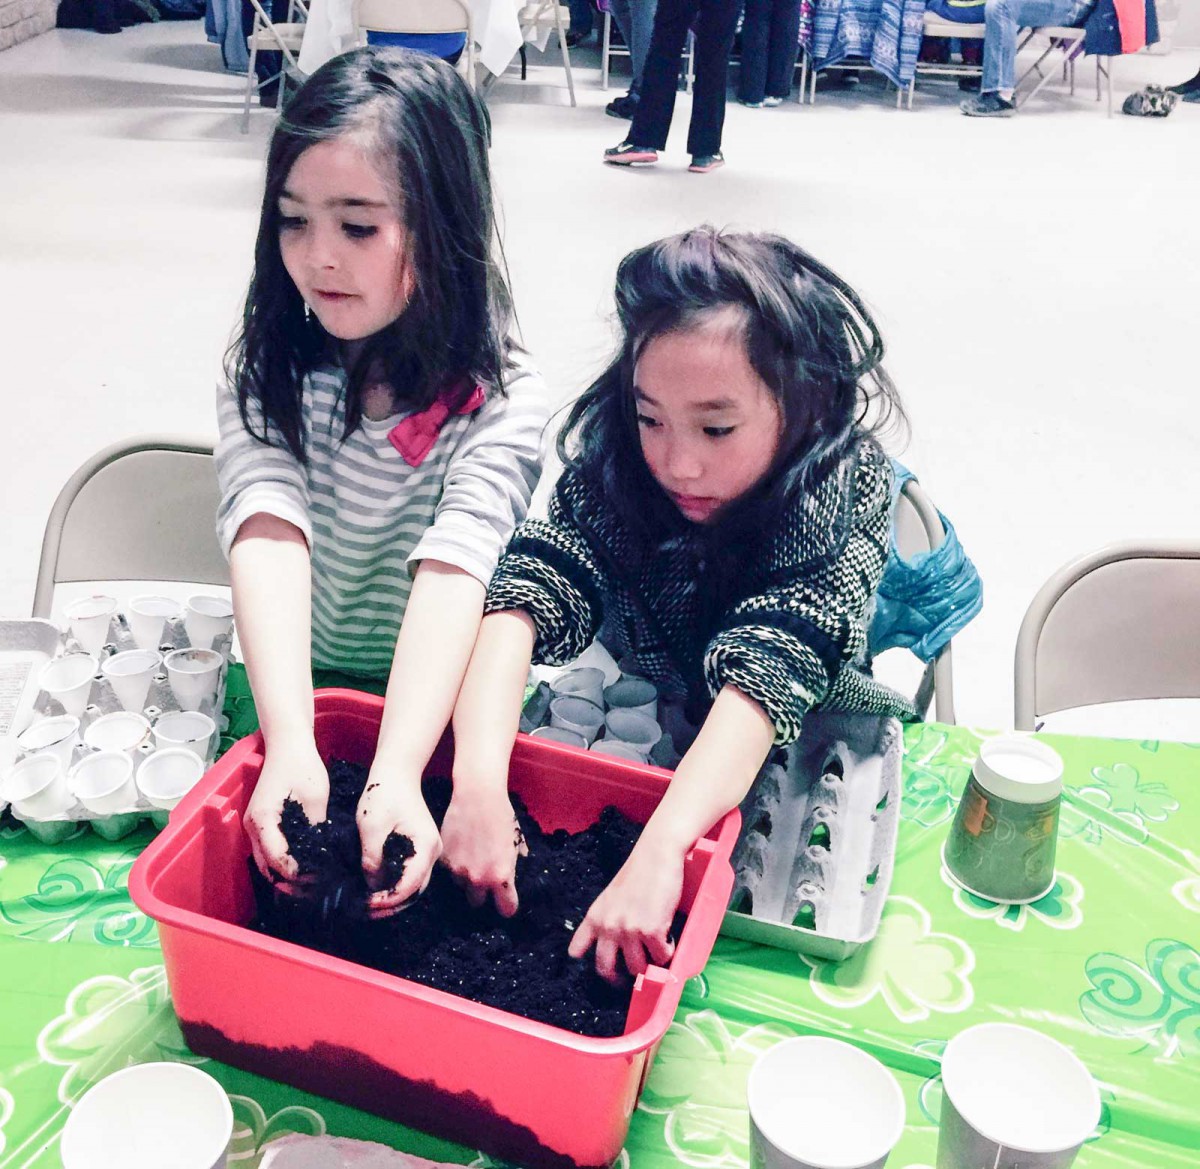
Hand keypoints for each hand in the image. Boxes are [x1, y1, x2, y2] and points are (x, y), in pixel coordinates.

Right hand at [243, 737, 328, 894]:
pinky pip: (268, 850)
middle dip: (290, 883)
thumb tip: (322, 855)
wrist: (287, 744)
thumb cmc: (302, 766)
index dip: (297, 875)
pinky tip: (304, 865)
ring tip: (312, 882)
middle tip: (316, 889)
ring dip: (285, 875)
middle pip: (267, 867)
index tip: (319, 880)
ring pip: (265, 862)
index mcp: (263, 819)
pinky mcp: (261, 821)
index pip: (277, 859)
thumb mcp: (315, 797)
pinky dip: (283, 862)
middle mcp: (252, 826)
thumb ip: (315, 828)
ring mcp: (254, 824)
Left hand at [356, 769, 442, 917]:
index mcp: (426, 846)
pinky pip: (409, 875)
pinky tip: (375, 889)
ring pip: (413, 885)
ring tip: (368, 904)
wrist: (396, 774)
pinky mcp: (418, 849)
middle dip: (391, 905)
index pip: (411, 885)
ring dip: (392, 898)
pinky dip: (394, 886)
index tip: (367, 904)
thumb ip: (373, 858)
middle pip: (415, 890)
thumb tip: (372, 886)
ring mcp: (427, 851)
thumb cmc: (385, 794)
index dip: (389, 899)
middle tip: (365, 911)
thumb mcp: (372, 826)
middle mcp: (432, 852)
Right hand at [440, 786, 527, 916]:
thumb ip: (514, 863)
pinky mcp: (443, 860)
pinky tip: (460, 847)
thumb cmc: (502, 815)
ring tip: (470, 856)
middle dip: (482, 892)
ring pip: (461, 886)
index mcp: (501, 876)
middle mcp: (479, 878)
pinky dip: (453, 864)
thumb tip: (511, 877)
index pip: (506, 909)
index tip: (505, 900)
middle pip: (478, 902)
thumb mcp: (517, 841)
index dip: (506, 905)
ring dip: (465, 877)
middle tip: (483, 875)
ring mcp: (458, 871)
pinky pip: (448, 871)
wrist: (478, 795)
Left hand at [568, 838, 683, 982]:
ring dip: (649, 964)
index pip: (577, 950)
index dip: (585, 962)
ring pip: (637, 968)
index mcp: (595, 917)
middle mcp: (608, 926)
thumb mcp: (610, 897)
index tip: (602, 970)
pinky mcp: (651, 932)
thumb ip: (606, 919)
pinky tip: (669, 940)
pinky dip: (667, 953)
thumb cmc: (638, 873)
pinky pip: (661, 957)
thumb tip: (610, 943)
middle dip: (618, 979)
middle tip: (631, 978)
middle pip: (605, 969)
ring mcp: (629, 931)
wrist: (656, 855)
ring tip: (656, 950)